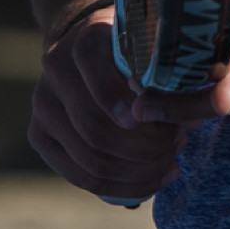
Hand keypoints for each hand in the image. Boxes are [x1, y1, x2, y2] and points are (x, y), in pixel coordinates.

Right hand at [28, 4, 191, 200]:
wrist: (87, 47)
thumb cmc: (135, 47)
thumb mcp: (155, 47)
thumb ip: (169, 78)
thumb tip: (190, 120)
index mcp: (85, 42)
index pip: (104, 86)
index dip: (133, 113)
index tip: (166, 124)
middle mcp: (56, 71)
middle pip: (98, 130)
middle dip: (147, 149)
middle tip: (179, 146)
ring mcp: (42, 104)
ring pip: (91, 160)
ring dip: (139, 172)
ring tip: (171, 163)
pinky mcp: (39, 135)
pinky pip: (81, 176)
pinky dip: (122, 187)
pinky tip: (153, 181)